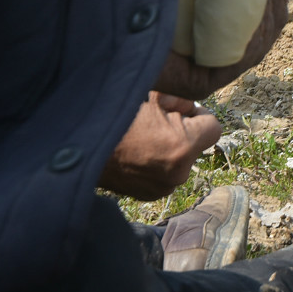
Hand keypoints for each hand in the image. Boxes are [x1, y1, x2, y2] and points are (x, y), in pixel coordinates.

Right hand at [98, 92, 221, 198]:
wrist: (78, 148)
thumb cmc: (113, 116)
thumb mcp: (149, 96)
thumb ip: (178, 99)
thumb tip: (190, 108)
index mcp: (181, 145)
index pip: (214, 127)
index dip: (199, 114)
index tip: (180, 110)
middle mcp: (179, 171)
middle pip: (196, 144)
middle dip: (182, 132)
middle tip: (153, 122)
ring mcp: (164, 187)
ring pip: (180, 160)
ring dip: (169, 149)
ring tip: (140, 139)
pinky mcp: (151, 195)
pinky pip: (165, 174)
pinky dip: (156, 164)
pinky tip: (135, 154)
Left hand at [156, 0, 291, 99]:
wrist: (97, 12)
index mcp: (198, 42)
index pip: (243, 28)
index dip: (267, 4)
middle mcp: (199, 64)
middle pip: (252, 40)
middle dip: (275, 11)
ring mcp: (199, 78)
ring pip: (250, 52)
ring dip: (272, 23)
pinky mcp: (196, 85)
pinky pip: (236, 64)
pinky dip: (255, 42)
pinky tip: (266, 18)